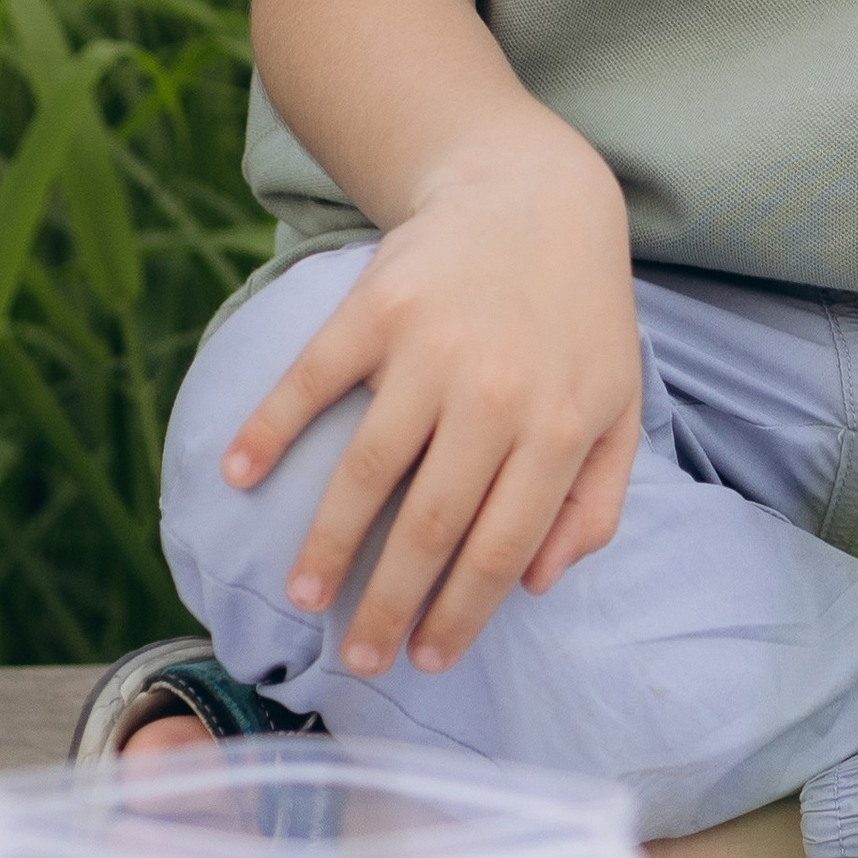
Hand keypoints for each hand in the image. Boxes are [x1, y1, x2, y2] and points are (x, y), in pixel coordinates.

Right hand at [219, 124, 641, 679]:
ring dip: (326, 544)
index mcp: (558, 426)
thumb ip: (595, 501)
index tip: (426, 663)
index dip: (460, 615)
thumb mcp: (618, 405)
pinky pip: (312, 380)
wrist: (533, 194)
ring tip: (300, 596)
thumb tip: (538, 584)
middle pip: (429, 525)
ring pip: (366, 470)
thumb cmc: (580, 316)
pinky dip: (268, 428)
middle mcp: (493, 394)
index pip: (500, 547)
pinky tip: (238, 474)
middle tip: (357, 660)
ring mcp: (429, 348)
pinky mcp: (376, 306)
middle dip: (387, 606)